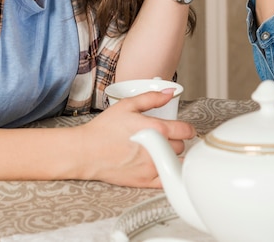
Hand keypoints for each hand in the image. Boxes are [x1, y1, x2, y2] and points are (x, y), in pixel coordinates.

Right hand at [78, 90, 195, 187]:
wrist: (85, 152)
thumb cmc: (104, 128)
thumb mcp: (127, 105)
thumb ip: (152, 98)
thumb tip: (170, 93)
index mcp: (155, 129)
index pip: (185, 131)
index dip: (188, 128)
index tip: (185, 129)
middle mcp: (156, 150)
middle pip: (180, 146)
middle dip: (176, 141)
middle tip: (166, 137)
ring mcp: (150, 168)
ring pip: (175, 163)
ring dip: (172, 157)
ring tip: (161, 150)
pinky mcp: (143, 182)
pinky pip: (166, 180)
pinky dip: (167, 173)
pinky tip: (159, 165)